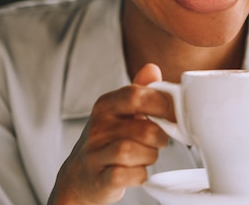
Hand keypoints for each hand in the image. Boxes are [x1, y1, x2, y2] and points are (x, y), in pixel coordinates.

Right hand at [47, 63, 172, 204]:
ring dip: (150, 156)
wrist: (79, 176)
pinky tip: (137, 170)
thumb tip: (152, 68)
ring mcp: (95, 154)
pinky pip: (127, 175)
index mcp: (106, 105)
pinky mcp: (98, 179)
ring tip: (147, 155)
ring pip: (134, 152)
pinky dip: (139, 175)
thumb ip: (139, 91)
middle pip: (144, 129)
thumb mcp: (120, 112)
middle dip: (160, 137)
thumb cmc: (107, 140)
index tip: (169, 113)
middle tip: (160, 140)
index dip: (160, 104)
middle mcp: (98, 127)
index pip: (136, 96)